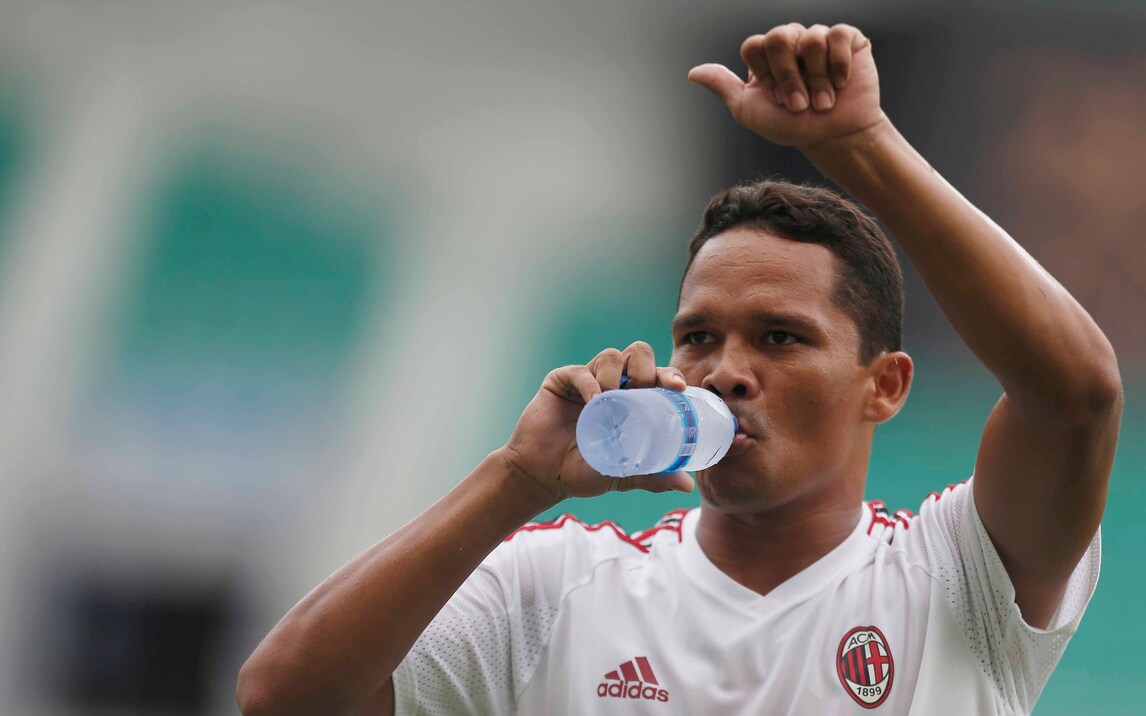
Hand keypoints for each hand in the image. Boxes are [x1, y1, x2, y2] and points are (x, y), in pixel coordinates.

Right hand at [502, 341, 695, 500]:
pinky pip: (580, 372)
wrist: (543, 477)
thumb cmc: (583, 473)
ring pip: (611, 356)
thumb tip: (687, 485)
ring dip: (616, 374)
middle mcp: (612, 385)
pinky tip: (592, 401)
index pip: (657, 376)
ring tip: (611, 399)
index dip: (669, 375)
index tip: (677, 387)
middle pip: (638, 355)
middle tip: (641, 390)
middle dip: (645, 368)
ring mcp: (587, 380)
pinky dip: (589, 384)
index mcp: (632, 400)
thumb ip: (653, 476)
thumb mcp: (624, 474)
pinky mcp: (561, 381)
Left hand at [688, 23, 884, 150]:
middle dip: (788, 77)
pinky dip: (838, 64)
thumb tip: (693, 73)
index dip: (765, 74)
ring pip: (810, 38)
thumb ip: (724, 87)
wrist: (833, 137)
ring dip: (817, 78)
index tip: (775, 100)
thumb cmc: (792, 127)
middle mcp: (790, 43)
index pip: (754, 46)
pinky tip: (841, 84)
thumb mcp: (749, 111)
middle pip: (778, 38)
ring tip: (823, 102)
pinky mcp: (846, 39)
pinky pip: (837, 35)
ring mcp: (817, 38)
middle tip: (798, 104)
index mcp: (765, 56)